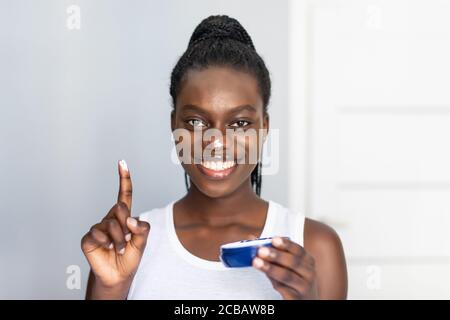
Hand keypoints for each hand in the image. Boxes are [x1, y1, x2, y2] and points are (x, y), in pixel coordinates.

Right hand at [81, 160, 150, 288]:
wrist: (118, 274)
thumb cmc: (130, 257)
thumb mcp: (142, 242)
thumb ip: (142, 228)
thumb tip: (130, 219)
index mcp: (124, 216)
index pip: (124, 194)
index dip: (124, 178)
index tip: (122, 162)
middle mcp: (110, 218)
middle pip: (120, 208)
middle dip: (127, 225)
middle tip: (128, 240)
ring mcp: (98, 227)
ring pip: (111, 224)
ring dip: (120, 239)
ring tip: (119, 249)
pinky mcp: (88, 237)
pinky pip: (98, 234)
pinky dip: (107, 242)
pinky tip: (107, 248)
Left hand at [252, 237, 318, 299]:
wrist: (305, 301)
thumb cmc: (295, 280)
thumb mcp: (291, 267)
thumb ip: (276, 255)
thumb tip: (254, 241)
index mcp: (308, 261)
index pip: (298, 250)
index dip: (286, 244)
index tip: (274, 240)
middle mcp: (309, 273)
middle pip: (292, 262)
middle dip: (275, 255)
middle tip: (261, 251)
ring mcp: (304, 287)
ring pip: (287, 275)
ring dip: (270, 268)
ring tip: (257, 262)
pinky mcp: (296, 299)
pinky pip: (284, 290)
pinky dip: (273, 282)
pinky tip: (265, 276)